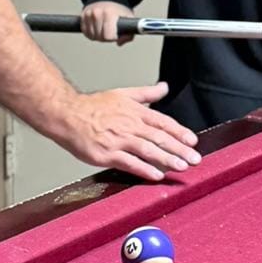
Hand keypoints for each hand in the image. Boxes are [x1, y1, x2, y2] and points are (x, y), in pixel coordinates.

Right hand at [54, 83, 200, 180]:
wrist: (67, 115)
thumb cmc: (92, 107)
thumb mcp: (123, 94)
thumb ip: (146, 93)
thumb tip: (164, 87)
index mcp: (135, 112)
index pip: (163, 122)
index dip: (180, 132)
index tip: (193, 141)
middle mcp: (129, 125)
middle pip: (160, 137)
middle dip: (180, 149)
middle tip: (195, 159)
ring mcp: (118, 140)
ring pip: (148, 150)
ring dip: (167, 159)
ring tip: (181, 167)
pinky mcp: (106, 154)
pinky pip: (129, 163)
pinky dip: (144, 169)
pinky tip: (156, 175)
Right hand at [81, 0, 134, 43]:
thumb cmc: (118, 10)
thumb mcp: (129, 19)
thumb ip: (129, 34)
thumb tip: (119, 43)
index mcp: (109, 13)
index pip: (108, 36)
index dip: (113, 38)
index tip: (115, 33)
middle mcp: (97, 13)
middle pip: (100, 37)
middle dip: (106, 38)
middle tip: (110, 30)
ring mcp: (88, 14)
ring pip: (92, 36)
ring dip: (98, 36)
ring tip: (103, 28)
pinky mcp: (82, 16)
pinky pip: (85, 32)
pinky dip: (91, 33)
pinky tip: (96, 28)